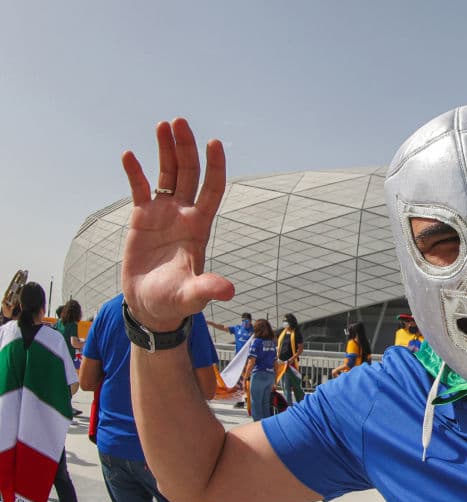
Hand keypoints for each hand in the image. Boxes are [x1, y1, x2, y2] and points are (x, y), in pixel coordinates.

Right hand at [120, 118, 231, 330]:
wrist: (151, 306)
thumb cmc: (175, 301)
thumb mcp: (192, 295)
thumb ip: (207, 288)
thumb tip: (228, 290)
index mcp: (199, 227)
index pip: (212, 190)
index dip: (215, 167)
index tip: (214, 142)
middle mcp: (184, 215)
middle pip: (189, 174)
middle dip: (187, 148)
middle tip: (180, 121)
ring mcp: (163, 214)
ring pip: (168, 175)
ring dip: (166, 151)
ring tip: (163, 124)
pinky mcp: (142, 219)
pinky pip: (140, 189)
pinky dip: (135, 172)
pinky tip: (130, 155)